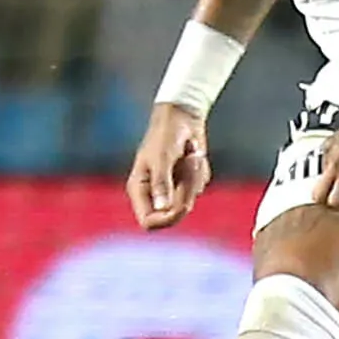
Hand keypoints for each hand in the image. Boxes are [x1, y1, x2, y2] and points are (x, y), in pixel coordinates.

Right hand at [126, 103, 211, 230]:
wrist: (182, 116)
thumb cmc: (166, 134)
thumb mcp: (161, 157)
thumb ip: (161, 183)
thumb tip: (163, 209)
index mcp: (139, 190)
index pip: (149, 222)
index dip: (166, 219)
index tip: (182, 207)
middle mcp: (153, 194)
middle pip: (173, 212)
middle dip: (186, 190)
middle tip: (191, 161)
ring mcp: (171, 189)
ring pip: (189, 199)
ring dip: (193, 176)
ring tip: (190, 152)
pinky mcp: (186, 183)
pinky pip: (199, 187)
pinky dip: (199, 171)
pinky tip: (193, 153)